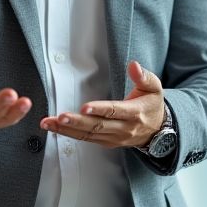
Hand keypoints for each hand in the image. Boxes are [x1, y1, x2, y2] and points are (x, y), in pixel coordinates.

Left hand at [39, 61, 164, 148]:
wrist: (157, 130)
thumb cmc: (152, 105)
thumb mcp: (154, 87)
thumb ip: (143, 76)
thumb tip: (133, 65)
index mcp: (135, 113)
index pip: (115, 111)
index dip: (100, 110)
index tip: (84, 107)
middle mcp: (123, 128)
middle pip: (98, 126)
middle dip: (77, 123)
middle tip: (59, 117)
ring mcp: (114, 138)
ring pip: (89, 135)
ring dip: (67, 130)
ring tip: (49, 123)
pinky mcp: (107, 142)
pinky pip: (87, 139)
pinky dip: (70, 134)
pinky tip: (56, 128)